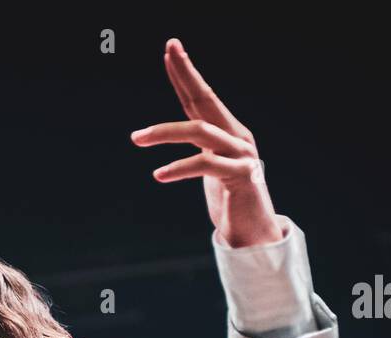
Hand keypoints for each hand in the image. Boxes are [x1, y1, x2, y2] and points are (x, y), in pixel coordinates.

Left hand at [130, 37, 283, 248]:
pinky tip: (158, 174)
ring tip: (136, 138)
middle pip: (206, 99)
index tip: (171, 49)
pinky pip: (205, 164)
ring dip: (165, 132)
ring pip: (200, 131)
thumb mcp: (210, 168)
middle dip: (187, 73)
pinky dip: (179, 168)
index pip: (201, 98)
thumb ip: (200, 148)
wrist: (254, 234)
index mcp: (227, 132)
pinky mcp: (242, 176)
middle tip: (169, 52)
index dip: (186, 74)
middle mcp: (236, 137)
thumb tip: (176, 131)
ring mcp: (242, 154)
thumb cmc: (228, 201)